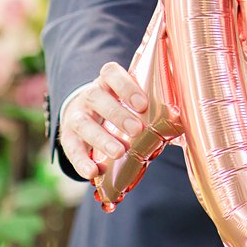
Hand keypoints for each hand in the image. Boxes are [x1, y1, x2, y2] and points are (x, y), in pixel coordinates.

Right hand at [59, 62, 148, 177]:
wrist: (85, 114)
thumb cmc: (119, 106)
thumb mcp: (130, 100)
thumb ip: (149, 108)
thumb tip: (178, 120)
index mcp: (107, 81)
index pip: (111, 74)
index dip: (126, 87)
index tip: (142, 104)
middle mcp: (89, 95)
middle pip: (97, 98)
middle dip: (118, 114)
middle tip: (137, 129)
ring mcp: (76, 116)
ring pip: (84, 123)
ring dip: (102, 139)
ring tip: (119, 152)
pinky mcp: (68, 137)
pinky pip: (72, 149)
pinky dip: (81, 162)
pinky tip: (93, 172)